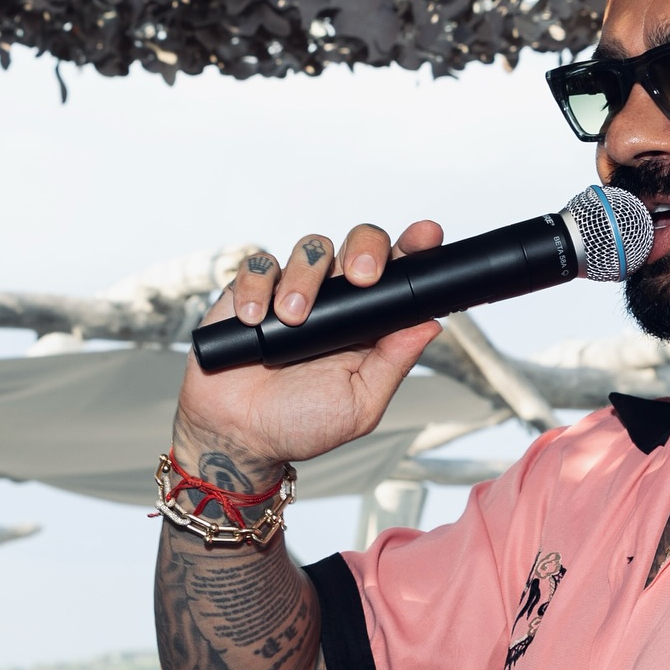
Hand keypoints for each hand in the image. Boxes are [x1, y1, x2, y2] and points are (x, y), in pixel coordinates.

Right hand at [174, 219, 444, 477]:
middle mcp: (337, 300)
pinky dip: (258, 287)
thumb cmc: (300, 423)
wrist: (240, 433)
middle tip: (362, 275)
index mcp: (368, 323)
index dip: (414, 248)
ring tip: (292, 318)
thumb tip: (430, 326)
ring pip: (312, 249)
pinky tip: (256, 319)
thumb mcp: (359, 404)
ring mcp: (295, 290)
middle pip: (359, 243)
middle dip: (365, 248)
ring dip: (304, 279)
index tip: (427, 236)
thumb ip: (393, 363)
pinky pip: (259, 265)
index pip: (397, 274)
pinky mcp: (253, 290)